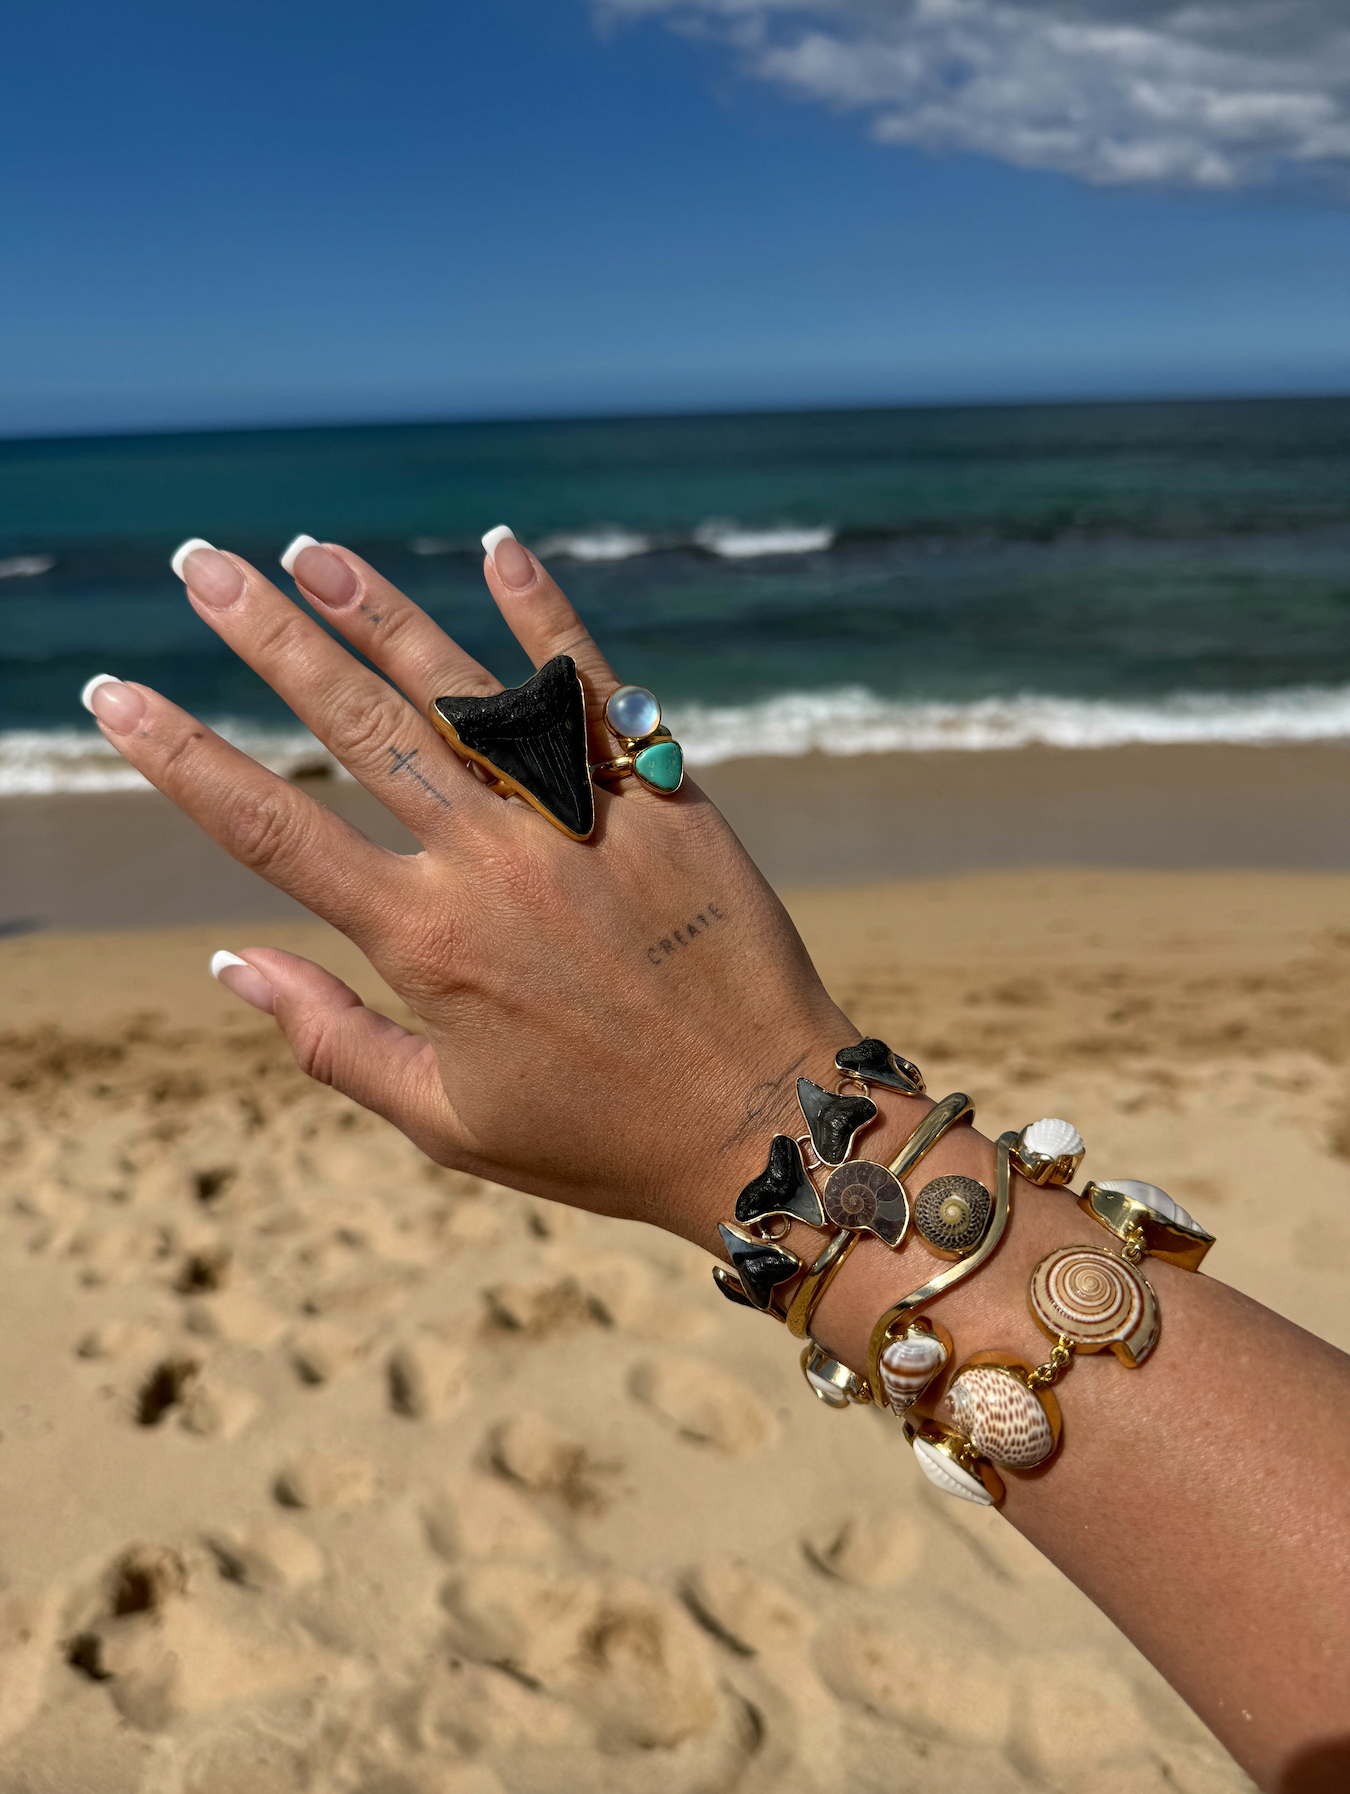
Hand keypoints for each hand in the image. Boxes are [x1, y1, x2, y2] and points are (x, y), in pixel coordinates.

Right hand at [85, 533, 853, 1245]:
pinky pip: (596, 688)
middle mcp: (492, 860)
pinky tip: (501, 547)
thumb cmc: (598, 1138)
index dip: (181, 757)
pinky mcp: (663, 797)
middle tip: (199, 565)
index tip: (114, 695)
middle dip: (265, 639)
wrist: (765, 1124)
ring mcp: (581, 817)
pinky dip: (547, 617)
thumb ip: (331, 1038)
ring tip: (311, 550)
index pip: (270, 827)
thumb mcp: (446, 1121)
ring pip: (462, 688)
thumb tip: (228, 961)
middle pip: (355, 725)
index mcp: (425, 940)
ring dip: (380, 609)